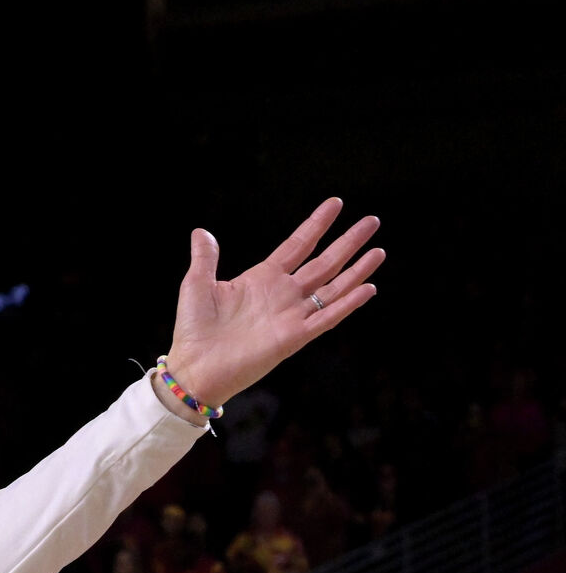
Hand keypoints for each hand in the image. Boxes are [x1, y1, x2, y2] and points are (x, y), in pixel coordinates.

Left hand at [163, 199, 385, 408]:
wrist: (193, 368)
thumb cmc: (193, 330)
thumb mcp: (197, 285)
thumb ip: (206, 258)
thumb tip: (201, 231)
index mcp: (262, 279)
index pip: (298, 245)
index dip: (317, 224)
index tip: (336, 203)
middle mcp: (282, 294)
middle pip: (324, 262)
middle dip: (348, 241)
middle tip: (372, 220)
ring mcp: (291, 315)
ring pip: (333, 287)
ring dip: (357, 269)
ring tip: (379, 251)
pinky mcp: (294, 337)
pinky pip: (328, 317)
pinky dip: (348, 303)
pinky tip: (368, 288)